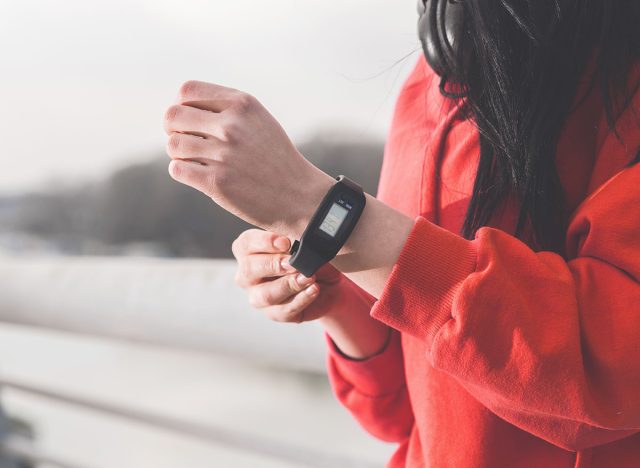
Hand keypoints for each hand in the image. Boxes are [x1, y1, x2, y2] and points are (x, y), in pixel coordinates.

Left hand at [163, 80, 333, 237]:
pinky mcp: (217, 183)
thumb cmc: (275, 158)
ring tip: (197, 161)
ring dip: (179, 154)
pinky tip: (200, 176)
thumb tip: (180, 108)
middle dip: (173, 130)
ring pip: (173, 145)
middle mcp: (232, 126)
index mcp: (242, 104)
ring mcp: (224, 155)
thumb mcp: (258, 121)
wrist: (299, 196)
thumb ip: (226, 110)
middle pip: (172, 117)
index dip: (181, 106)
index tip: (190, 122)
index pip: (186, 92)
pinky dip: (183, 172)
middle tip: (187, 142)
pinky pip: (177, 169)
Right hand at [232, 228, 348, 322]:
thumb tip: (292, 237)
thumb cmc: (311, 256)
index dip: (263, 242)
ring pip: (265, 295)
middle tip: (293, 262)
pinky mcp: (276, 313)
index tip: (285, 242)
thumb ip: (293, 235)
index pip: (245, 243)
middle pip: (249, 270)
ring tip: (309, 277)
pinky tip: (314, 289)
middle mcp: (249, 275)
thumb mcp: (305, 240)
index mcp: (250, 251)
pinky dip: (301, 299)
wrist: (330, 281)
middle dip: (274, 265)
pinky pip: (284, 311)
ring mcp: (259, 296)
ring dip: (288, 285)